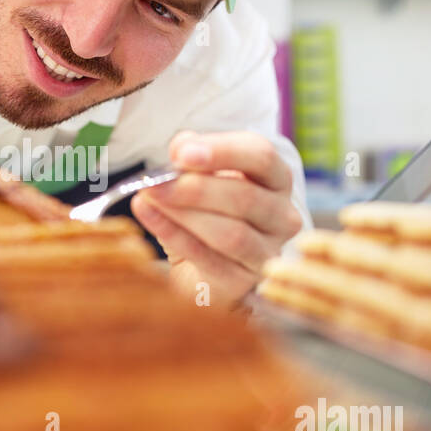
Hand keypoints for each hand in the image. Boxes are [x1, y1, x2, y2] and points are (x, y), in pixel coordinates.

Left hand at [130, 130, 302, 306]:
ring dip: (183, 214)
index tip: (182, 153)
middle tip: (154, 183)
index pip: (262, 157)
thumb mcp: (199, 174)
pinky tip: (148, 216)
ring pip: (230, 233)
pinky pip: (208, 259)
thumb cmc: (206, 211)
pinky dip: (174, 235)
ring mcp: (268, 252)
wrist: (201, 267)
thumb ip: (191, 153)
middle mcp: (283, 216)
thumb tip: (181, 148)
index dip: (223, 151)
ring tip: (148, 198)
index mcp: (277, 179)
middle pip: (244, 197)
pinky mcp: (243, 282)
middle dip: (195, 189)